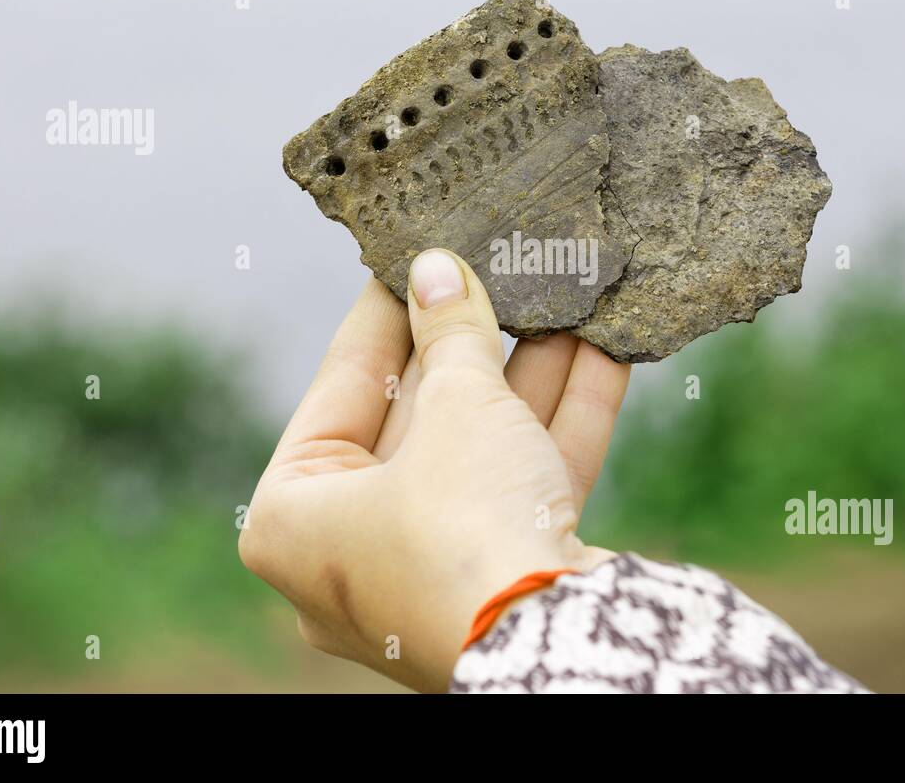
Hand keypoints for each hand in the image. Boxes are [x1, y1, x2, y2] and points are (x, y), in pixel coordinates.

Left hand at [239, 249, 628, 691]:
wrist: (561, 646)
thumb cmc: (467, 529)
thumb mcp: (460, 409)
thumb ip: (452, 334)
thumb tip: (438, 270)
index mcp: (298, 519)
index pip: (342, 388)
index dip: (384, 315)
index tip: (408, 258)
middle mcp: (357, 555)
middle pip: (420, 419)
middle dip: (472, 344)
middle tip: (497, 270)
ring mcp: (434, 574)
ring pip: (484, 452)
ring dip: (530, 376)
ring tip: (564, 299)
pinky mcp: (506, 583)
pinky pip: (526, 488)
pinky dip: (563, 424)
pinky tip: (606, 353)